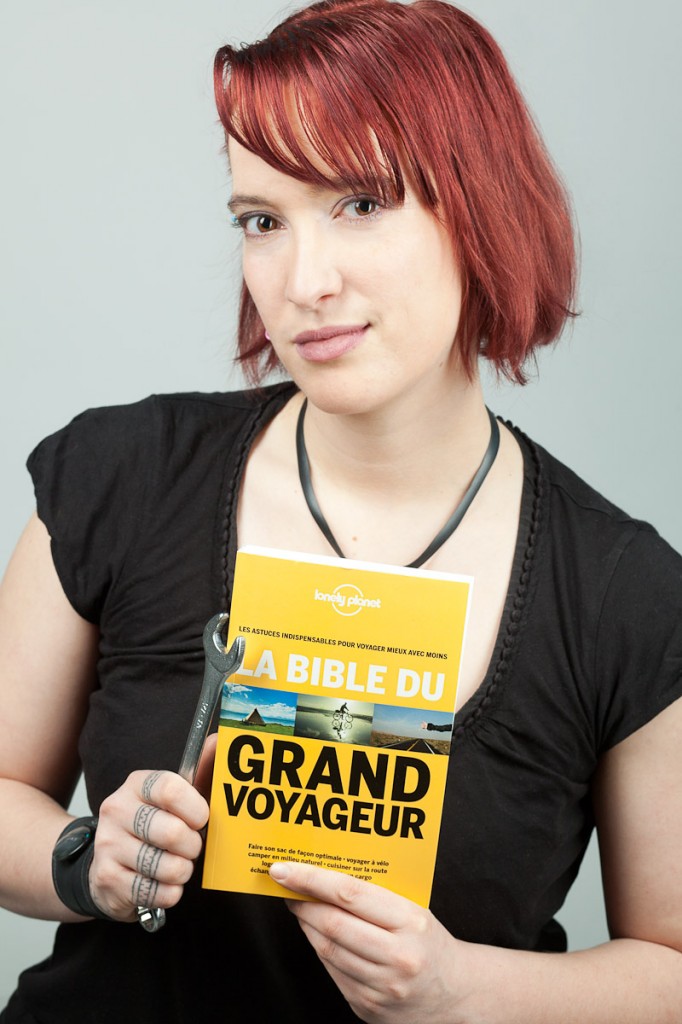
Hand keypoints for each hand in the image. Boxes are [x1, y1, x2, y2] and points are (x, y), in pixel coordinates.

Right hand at [87, 735, 216, 920]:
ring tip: (177, 865)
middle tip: (191, 847)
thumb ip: (201, 772)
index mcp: (137, 785)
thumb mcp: (175, 798)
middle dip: (193, 846)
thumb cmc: (152, 828)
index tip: (202, 819)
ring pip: (168, 866)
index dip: (196, 808)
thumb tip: (219, 741)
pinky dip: (170, 892)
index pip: (171, 789)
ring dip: (183, 871)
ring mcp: (108, 845)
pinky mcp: (107, 879)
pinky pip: (157, 892)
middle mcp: (117, 810)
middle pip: (173, 832)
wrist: (107, 865)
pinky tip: (162, 883)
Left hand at [269, 861, 463, 1023]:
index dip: (312, 879)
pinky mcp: (368, 1007)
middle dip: (301, 901)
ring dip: (305, 924)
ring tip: (298, 905)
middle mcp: (397, 957)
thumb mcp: (414, 910)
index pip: (350, 893)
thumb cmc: (429, 942)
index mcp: (411, 922)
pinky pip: (333, 972)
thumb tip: (325, 877)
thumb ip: (375, 896)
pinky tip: (317, 934)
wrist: (455, 993)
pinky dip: (319, 949)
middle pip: (333, 924)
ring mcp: (381, 987)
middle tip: (285, 884)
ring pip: (327, 949)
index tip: (285, 869)